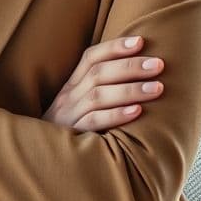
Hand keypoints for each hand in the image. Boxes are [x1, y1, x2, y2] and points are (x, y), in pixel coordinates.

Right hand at [43, 36, 163, 131]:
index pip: (91, 57)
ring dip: (130, 89)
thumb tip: (138, 74)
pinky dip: (116, 114)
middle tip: (159, 64)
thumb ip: (101, 91)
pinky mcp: (71, 136)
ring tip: (157, 88)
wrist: (41, 160)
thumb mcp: (79, 106)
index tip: (141, 41)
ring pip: (98, 95)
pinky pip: (94, 122)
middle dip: (131, 66)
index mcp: (71, 84)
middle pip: (99, 73)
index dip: (114, 47)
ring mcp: (68, 116)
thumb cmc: (72, 130)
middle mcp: (69, 96)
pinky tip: (137, 112)